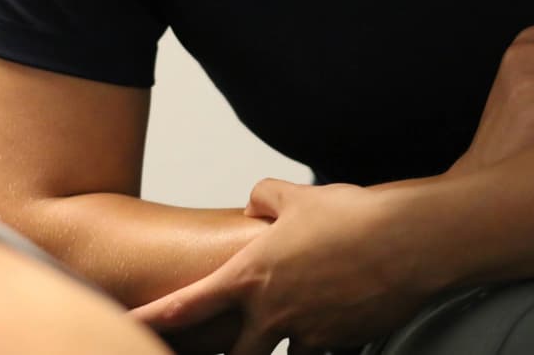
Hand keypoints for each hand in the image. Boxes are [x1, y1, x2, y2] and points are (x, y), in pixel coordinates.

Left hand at [132, 179, 427, 354]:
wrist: (409, 241)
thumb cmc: (354, 216)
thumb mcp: (297, 194)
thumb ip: (263, 197)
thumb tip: (253, 205)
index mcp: (250, 275)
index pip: (186, 306)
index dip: (151, 321)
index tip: (124, 328)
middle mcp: (272, 313)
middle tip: (227, 348)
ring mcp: (308, 333)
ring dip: (284, 346)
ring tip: (305, 316)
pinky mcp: (342, 342)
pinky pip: (326, 349)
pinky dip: (327, 338)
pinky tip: (344, 313)